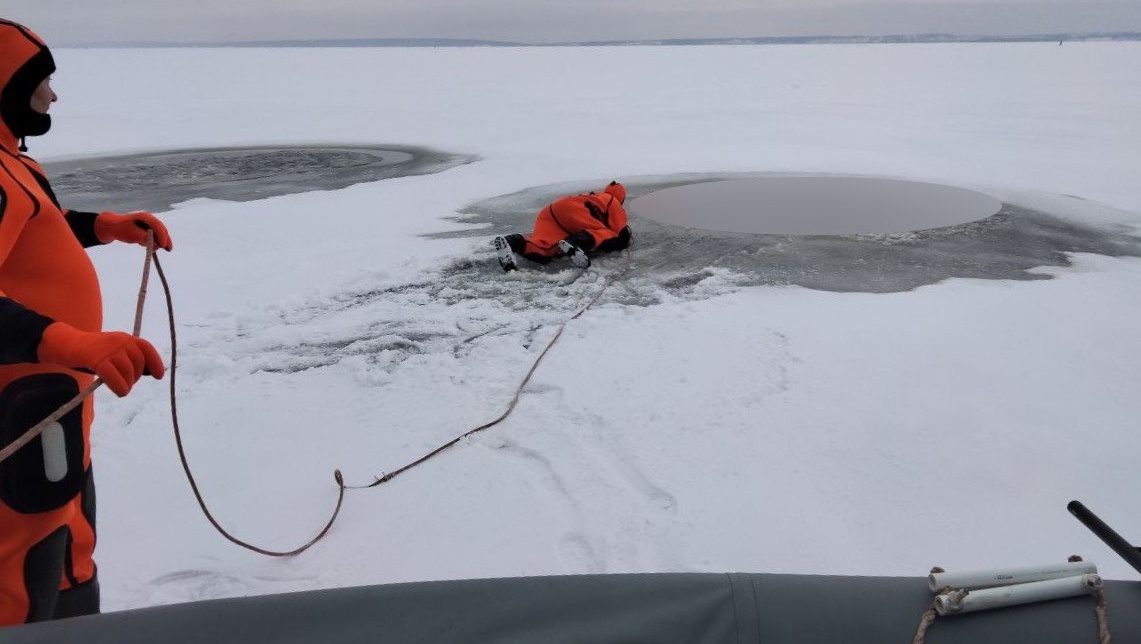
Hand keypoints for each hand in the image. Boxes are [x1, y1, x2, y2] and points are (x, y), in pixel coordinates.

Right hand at [37, 322, 164, 396]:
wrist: (66, 344)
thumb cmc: (92, 352)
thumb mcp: (114, 351)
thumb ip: (129, 358)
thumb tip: (149, 373)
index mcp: (126, 337)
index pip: (146, 348)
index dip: (155, 363)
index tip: (158, 376)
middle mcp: (120, 340)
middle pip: (138, 363)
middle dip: (136, 377)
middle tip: (127, 383)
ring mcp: (109, 349)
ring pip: (128, 371)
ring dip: (127, 384)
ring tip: (122, 388)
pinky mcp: (97, 359)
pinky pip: (114, 377)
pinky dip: (120, 387)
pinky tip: (120, 392)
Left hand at [94, 211, 172, 250]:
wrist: (112, 226)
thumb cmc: (121, 229)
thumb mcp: (132, 234)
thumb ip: (144, 238)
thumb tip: (156, 244)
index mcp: (145, 217)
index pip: (157, 225)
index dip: (162, 235)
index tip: (162, 246)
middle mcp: (149, 219)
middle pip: (161, 230)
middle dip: (165, 240)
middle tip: (168, 250)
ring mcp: (148, 224)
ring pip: (159, 234)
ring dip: (158, 242)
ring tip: (150, 249)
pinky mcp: (147, 229)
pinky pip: (154, 236)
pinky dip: (153, 242)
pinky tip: (144, 245)